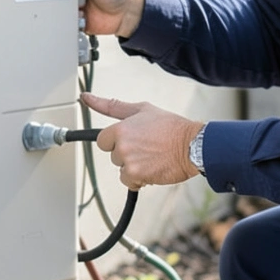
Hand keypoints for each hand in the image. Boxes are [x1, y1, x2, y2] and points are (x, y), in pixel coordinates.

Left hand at [81, 92, 202, 189]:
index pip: (103, 141)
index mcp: (121, 129)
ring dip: (133, 166)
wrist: (193, 145)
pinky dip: (139, 178)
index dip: (116, 140)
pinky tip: (153, 167)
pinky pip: (129, 181)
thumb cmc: (171, 127)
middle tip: (147, 146)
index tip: (130, 139)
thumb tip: (86, 98)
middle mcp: (122, 146)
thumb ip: (112, 106)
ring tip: (152, 156)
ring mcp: (129, 163)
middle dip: (127, 153)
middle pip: (114, 155)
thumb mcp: (142, 109)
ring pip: (121, 169)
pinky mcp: (137, 177)